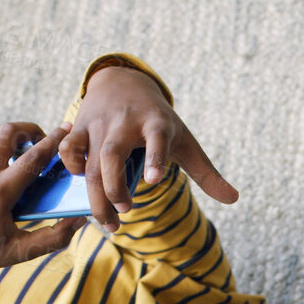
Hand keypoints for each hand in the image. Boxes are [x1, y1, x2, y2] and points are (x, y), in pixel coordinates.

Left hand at [0, 124, 85, 280]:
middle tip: (38, 139)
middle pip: (8, 132)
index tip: (65, 129)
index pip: (34, 157)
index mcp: (0, 191)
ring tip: (16, 148)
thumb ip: (55, 237)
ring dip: (6, 135)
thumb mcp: (21, 252)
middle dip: (28, 129)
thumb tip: (80, 220)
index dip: (54, 141)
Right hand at [63, 65, 238, 231]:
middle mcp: (126, 123)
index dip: (155, 158)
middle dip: (115, 190)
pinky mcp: (80, 126)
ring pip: (91, 161)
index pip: (157, 139)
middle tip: (125, 216)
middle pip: (114, 157)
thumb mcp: (185, 141)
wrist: (123, 82)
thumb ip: (206, 173)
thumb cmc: (158, 121)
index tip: (153, 180)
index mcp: (157, 124)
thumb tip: (234, 199)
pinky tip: (83, 182)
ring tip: (108, 220)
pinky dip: (71, 167)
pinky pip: (69, 149)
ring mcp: (101, 124)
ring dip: (96, 195)